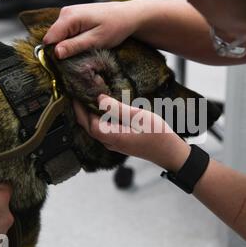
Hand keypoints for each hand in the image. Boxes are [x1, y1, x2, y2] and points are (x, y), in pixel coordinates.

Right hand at [43, 1, 142, 58]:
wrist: (127, 15)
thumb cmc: (115, 26)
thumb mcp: (96, 40)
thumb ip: (75, 46)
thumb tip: (56, 52)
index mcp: (69, 17)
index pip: (49, 39)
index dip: (54, 53)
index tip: (65, 64)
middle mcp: (65, 13)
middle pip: (54, 38)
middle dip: (63, 50)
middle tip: (80, 57)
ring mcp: (69, 14)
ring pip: (60, 36)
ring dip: (69, 45)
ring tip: (86, 49)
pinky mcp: (73, 17)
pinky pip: (67, 33)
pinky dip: (73, 40)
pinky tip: (86, 43)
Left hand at [73, 94, 190, 171]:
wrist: (170, 152)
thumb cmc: (158, 135)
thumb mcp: (139, 117)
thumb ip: (117, 108)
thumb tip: (99, 99)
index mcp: (113, 137)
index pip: (89, 123)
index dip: (80, 109)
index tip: (75, 94)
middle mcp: (111, 142)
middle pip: (90, 127)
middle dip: (82, 111)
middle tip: (78, 94)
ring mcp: (116, 144)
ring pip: (96, 129)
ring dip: (90, 115)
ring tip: (88, 98)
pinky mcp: (121, 142)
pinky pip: (105, 130)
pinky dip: (100, 119)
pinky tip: (104, 109)